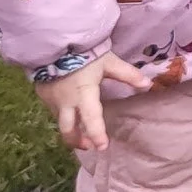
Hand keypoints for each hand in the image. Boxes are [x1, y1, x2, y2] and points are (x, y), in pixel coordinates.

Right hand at [36, 54, 150, 152]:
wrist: (54, 44)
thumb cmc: (84, 54)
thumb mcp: (109, 62)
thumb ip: (128, 75)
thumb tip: (148, 85)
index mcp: (83, 96)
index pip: (91, 120)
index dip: (97, 135)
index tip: (102, 147)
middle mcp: (65, 103)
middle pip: (68, 130)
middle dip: (78, 141)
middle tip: (89, 146)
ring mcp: (51, 101)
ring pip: (60, 122)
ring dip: (70, 130)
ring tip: (80, 135)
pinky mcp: (43, 95)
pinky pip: (53, 111)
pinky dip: (62, 116)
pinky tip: (69, 113)